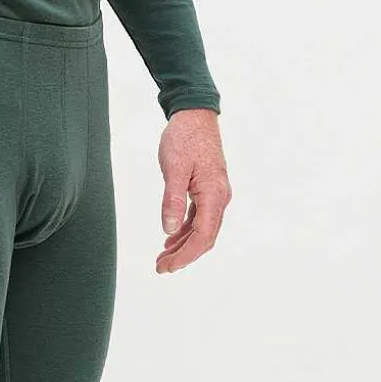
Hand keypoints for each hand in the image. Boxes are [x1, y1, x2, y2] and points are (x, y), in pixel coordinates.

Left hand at [155, 108, 229, 272]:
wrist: (194, 114)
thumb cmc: (184, 138)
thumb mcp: (174, 168)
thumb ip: (172, 199)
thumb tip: (169, 229)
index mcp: (214, 195)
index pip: (202, 236)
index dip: (185, 255)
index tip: (166, 267)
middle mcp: (219, 197)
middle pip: (204, 238)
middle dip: (184, 255)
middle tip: (161, 268)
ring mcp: (215, 194)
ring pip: (202, 229)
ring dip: (183, 245)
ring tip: (163, 257)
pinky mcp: (207, 189)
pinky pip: (199, 217)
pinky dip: (185, 230)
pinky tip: (171, 237)